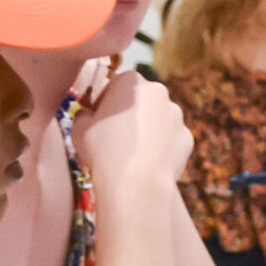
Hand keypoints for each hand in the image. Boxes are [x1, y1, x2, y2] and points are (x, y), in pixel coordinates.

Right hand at [69, 68, 192, 192]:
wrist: (136, 184)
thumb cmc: (103, 151)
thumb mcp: (79, 128)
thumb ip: (83, 114)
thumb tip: (87, 114)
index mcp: (131, 81)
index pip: (116, 84)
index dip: (105, 102)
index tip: (98, 118)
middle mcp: (159, 92)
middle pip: (141, 99)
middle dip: (130, 113)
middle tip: (115, 136)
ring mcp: (177, 115)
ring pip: (158, 119)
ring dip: (147, 129)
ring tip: (131, 152)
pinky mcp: (187, 137)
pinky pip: (170, 139)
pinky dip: (161, 147)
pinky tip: (147, 162)